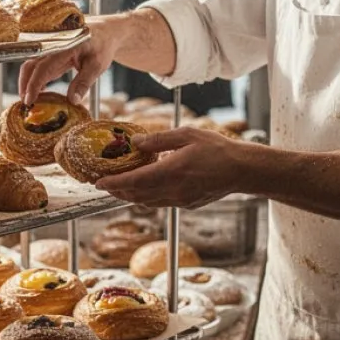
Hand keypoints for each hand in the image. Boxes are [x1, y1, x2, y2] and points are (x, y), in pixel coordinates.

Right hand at [18, 17, 121, 105]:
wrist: (105, 31)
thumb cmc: (102, 46)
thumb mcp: (97, 66)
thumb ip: (83, 83)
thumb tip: (72, 101)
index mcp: (64, 47)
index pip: (43, 67)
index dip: (33, 85)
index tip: (29, 100)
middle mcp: (53, 45)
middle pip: (30, 65)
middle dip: (25, 84)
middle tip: (25, 103)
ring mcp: (51, 48)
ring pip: (32, 64)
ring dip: (28, 81)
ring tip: (30, 99)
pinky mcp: (52, 52)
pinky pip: (39, 64)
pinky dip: (36, 77)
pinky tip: (39, 90)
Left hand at [95, 128, 249, 207]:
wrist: (241, 170)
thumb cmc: (217, 149)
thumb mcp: (187, 134)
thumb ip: (159, 139)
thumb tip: (136, 142)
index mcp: (171, 171)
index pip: (134, 181)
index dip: (113, 183)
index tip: (98, 182)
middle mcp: (173, 190)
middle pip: (136, 195)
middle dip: (117, 190)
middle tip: (103, 184)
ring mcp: (180, 200)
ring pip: (147, 202)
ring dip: (130, 196)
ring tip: (119, 187)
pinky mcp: (187, 204)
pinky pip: (160, 203)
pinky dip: (146, 197)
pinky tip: (144, 188)